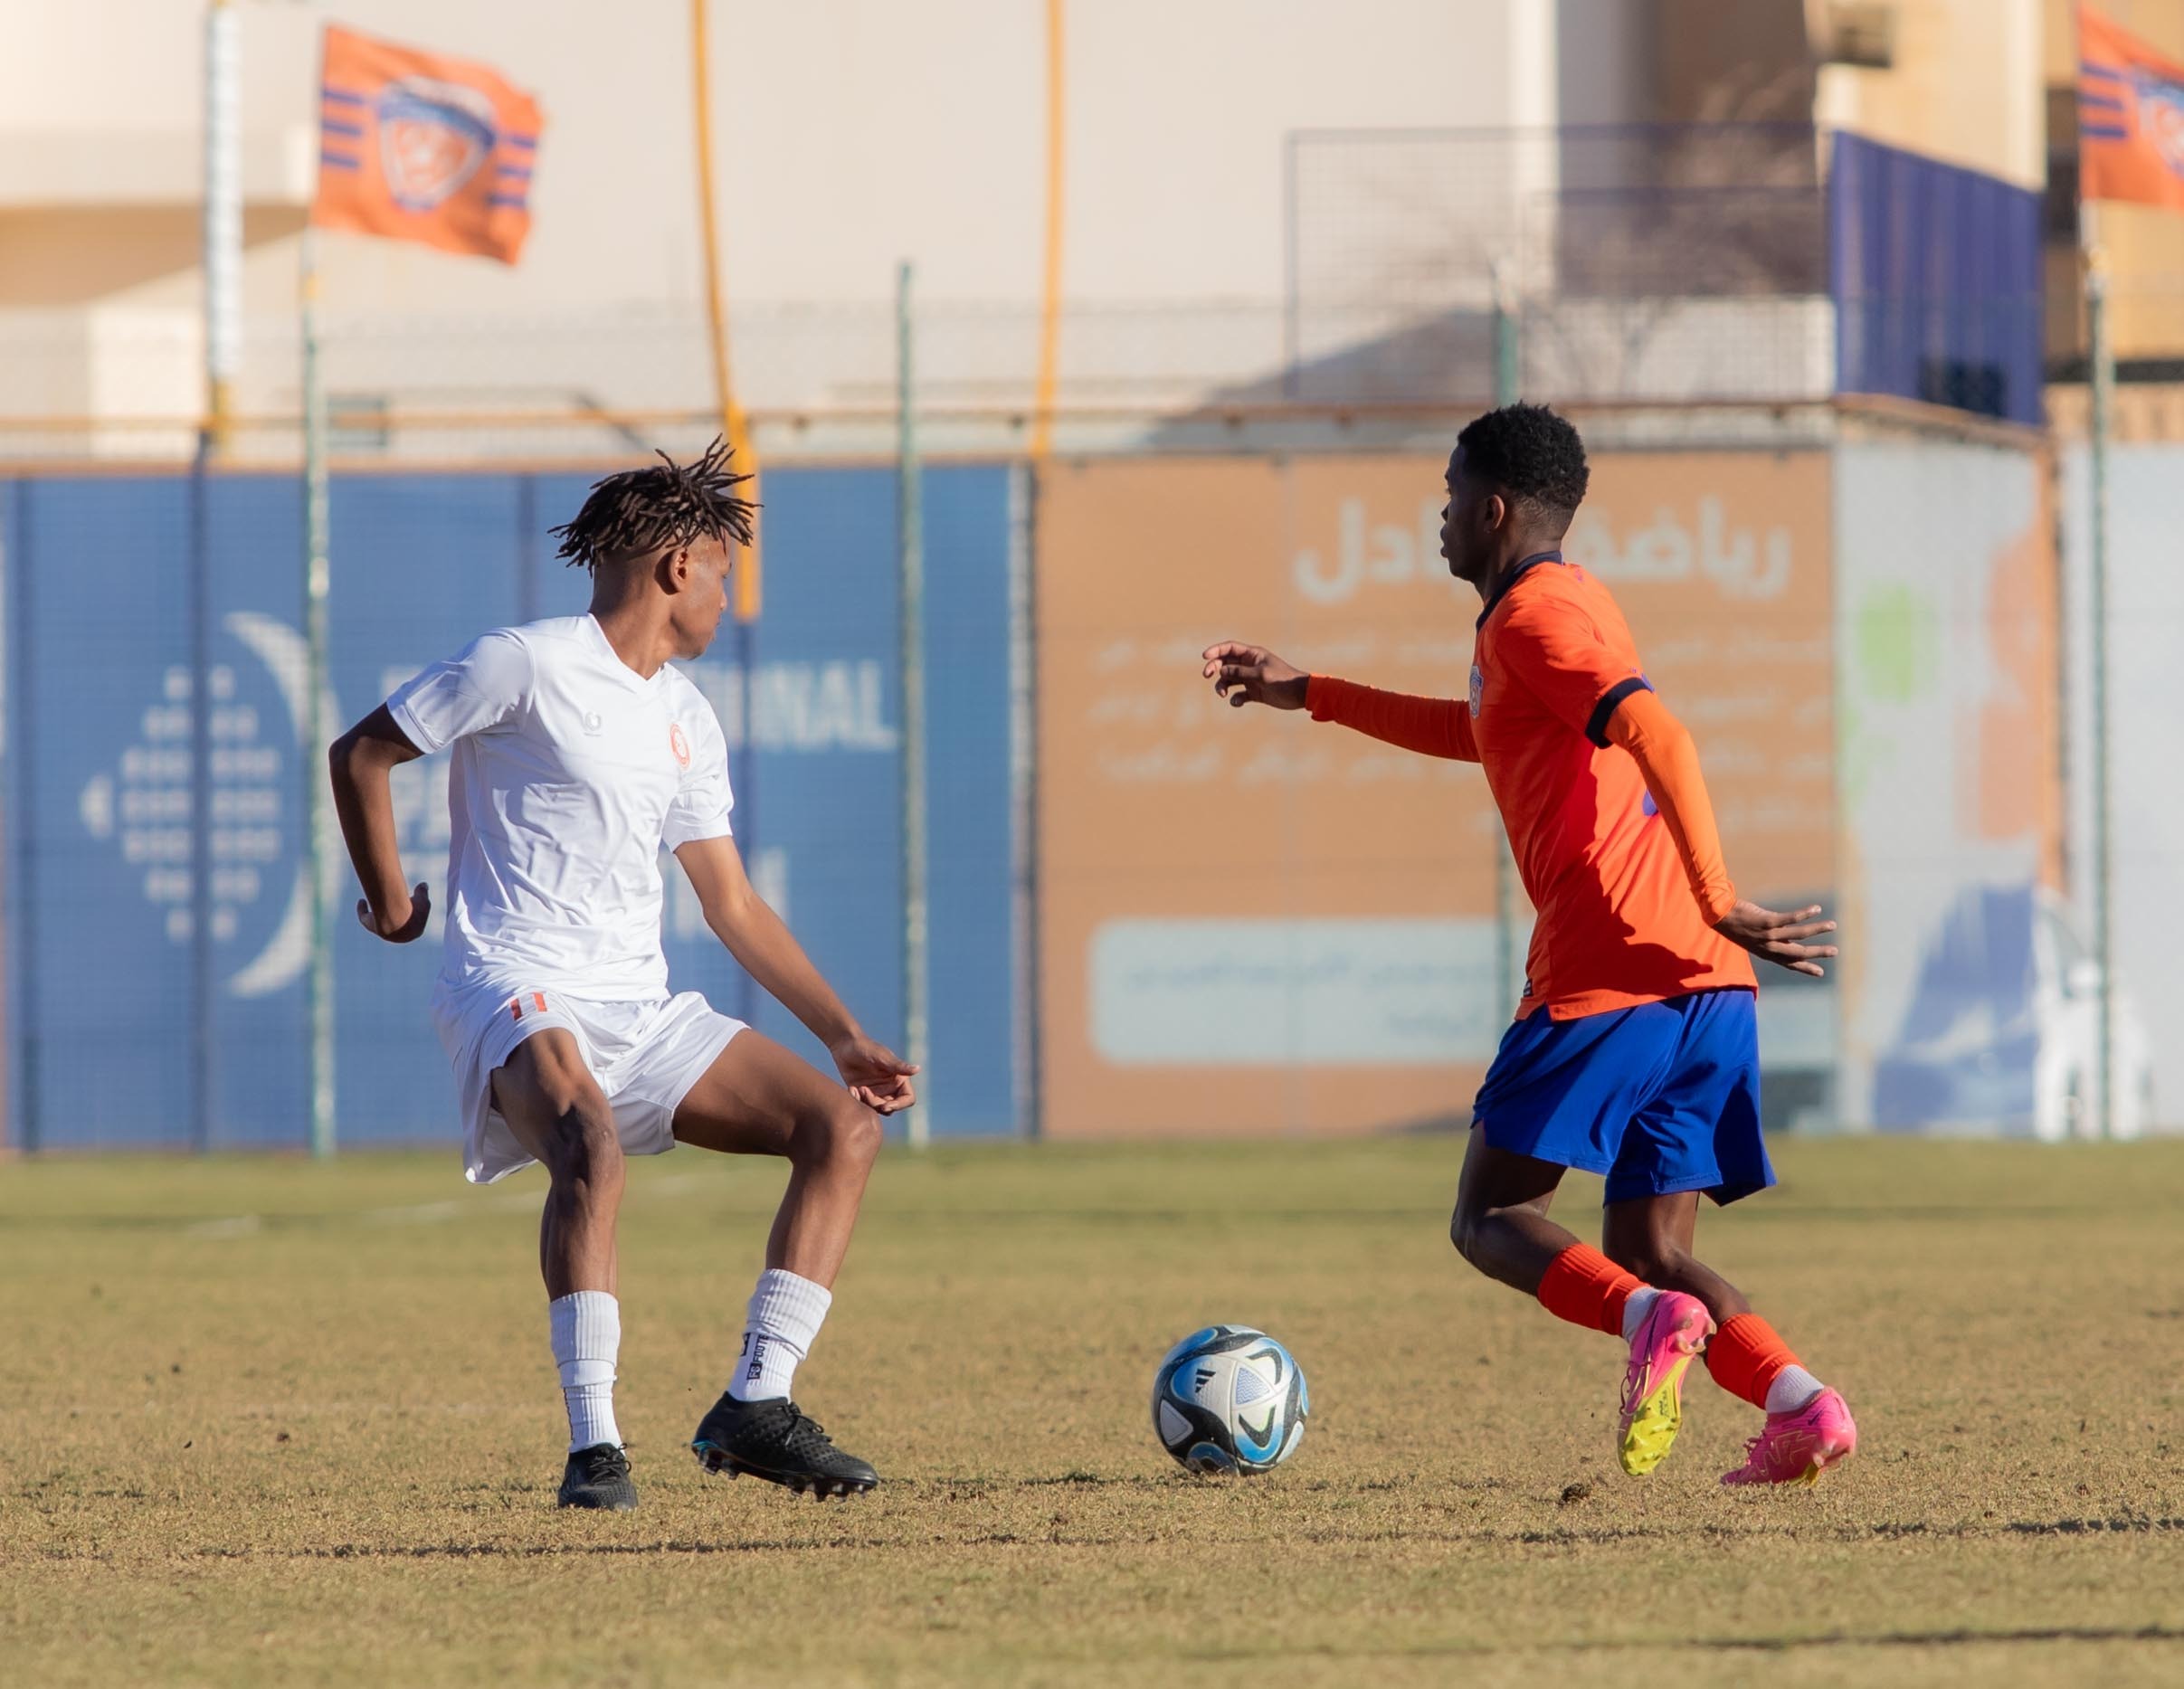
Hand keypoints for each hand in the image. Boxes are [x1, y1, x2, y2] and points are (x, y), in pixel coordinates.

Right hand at [358, 881, 431, 943]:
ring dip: (378, 911)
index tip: (410, 902)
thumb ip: (423, 892)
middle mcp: (399, 936)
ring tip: (377, 900)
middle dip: (396, 913)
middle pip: (396, 923)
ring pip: (380, 922)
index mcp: (415, 933)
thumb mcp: (422, 898)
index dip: (413, 911)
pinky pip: (365, 919)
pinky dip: (363, 910)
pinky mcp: (371, 926)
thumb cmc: (412, 910)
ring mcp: (384, 933)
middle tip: (394, 901)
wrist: (397, 920)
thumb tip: (423, 885)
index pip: (415, 923)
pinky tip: (362, 901)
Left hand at [831, 1034, 918, 1114]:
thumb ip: (898, 1066)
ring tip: (855, 1089)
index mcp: (899, 1079)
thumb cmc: (865, 1046)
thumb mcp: (881, 1057)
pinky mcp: (863, 1093)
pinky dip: (857, 1101)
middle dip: (877, 1104)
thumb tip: (918, 1069)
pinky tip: (851, 1089)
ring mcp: (876, 1091)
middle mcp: (890, 1087)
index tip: (885, 1106)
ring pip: (877, 1109)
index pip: (908, 1099)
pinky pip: (863, 1105)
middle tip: (863, 1090)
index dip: (899, 1106)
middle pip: (891, 1107)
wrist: (844, 1045)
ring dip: (866, 1103)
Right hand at [1202, 642, 1308, 709]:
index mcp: (1253, 655)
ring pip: (1229, 679)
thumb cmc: (1283, 679)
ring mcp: (1251, 679)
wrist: (1300, 694)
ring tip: (1222, 694)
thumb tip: (1222, 670)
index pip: (1230, 648)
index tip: (1204, 656)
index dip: (1216, 650)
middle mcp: (1250, 665)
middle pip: (1225, 663)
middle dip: (1214, 668)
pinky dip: (1235, 699)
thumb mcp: (1261, 674)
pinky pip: (1238, 695)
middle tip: (1207, 675)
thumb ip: (1241, 672)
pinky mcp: (1254, 693)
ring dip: (1222, 685)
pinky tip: (1237, 702)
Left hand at [1713, 900, 1837, 977]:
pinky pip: (1790, 918)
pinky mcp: (1767, 921)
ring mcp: (1768, 935)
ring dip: (1818, 929)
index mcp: (1766, 953)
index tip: (1820, 973)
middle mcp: (1769, 947)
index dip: (1805, 968)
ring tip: (1832, 925)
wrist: (1718, 914)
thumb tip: (1789, 941)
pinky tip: (1817, 908)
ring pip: (1798, 934)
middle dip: (1818, 952)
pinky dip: (1805, 914)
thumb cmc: (1737, 925)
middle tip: (1835, 951)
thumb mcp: (1754, 939)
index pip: (1790, 963)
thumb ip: (1772, 941)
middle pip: (1798, 952)